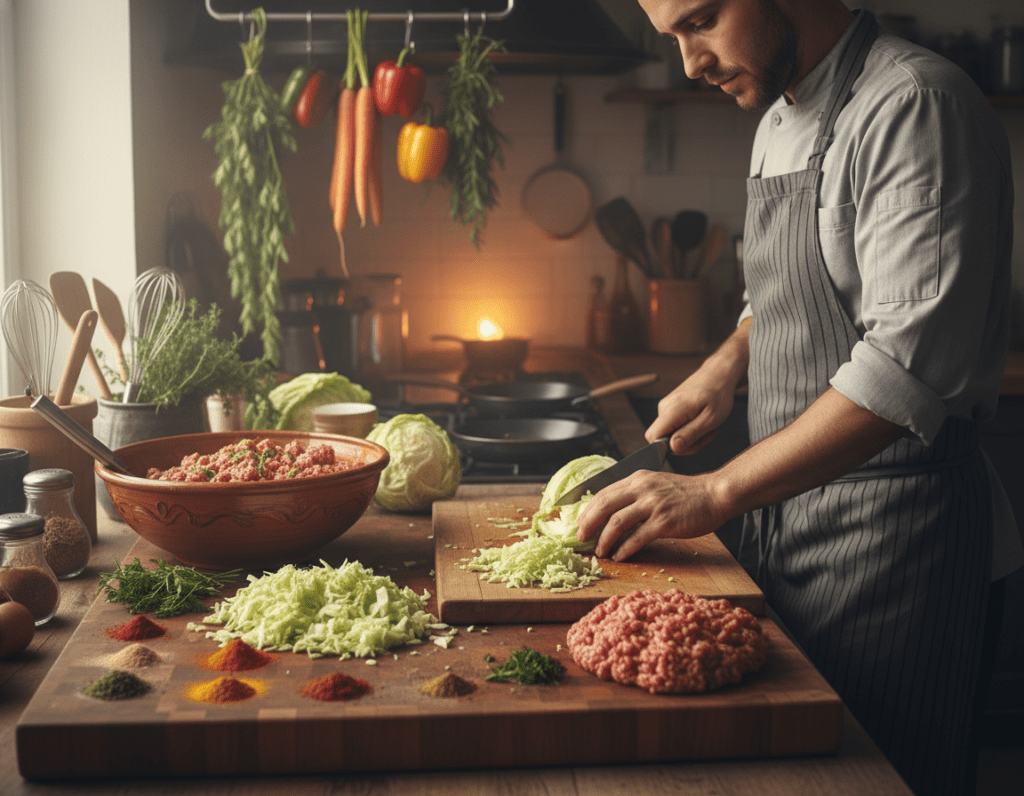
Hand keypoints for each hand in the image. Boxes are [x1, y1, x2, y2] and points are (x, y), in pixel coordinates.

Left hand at [575, 469, 723, 560]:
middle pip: (604, 506)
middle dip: (588, 524)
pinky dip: (625, 549)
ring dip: (604, 540)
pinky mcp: (664, 522)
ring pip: (617, 523)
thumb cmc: (687, 494)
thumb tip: (613, 512)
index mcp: (638, 479)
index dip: (588, 510)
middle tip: (580, 538)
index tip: (579, 523)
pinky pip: (637, 538)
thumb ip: (636, 494)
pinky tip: (620, 556)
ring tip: (600, 552)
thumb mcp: (656, 485)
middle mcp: (642, 489)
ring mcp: (653, 505)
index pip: (604, 493)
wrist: (714, 495)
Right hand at [647, 318, 749, 455]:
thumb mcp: (710, 419)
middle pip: (663, 440)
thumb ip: (690, 434)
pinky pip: (674, 428)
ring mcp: (665, 407)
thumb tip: (672, 448)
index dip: (668, 448)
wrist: (718, 375)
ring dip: (691, 436)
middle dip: (686, 444)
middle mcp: (664, 407)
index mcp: (672, 409)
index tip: (691, 443)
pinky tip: (702, 421)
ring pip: (671, 435)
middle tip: (707, 434)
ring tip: (707, 425)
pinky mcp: (669, 408)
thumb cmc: (718, 396)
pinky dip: (689, 429)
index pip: (652, 437)